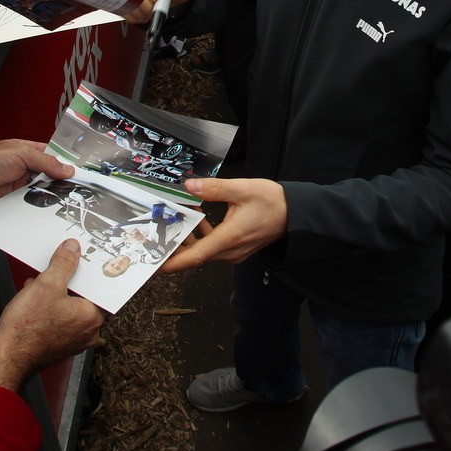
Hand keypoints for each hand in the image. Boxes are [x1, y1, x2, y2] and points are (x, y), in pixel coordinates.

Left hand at [0, 140, 74, 217]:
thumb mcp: (20, 154)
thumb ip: (45, 160)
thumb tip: (66, 168)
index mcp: (26, 150)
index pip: (51, 153)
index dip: (64, 160)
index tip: (79, 167)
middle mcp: (25, 167)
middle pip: (50, 172)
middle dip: (62, 177)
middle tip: (77, 183)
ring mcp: (21, 184)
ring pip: (44, 188)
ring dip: (52, 191)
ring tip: (68, 193)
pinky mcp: (17, 200)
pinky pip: (35, 202)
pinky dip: (42, 203)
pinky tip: (51, 204)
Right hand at [0, 239, 103, 390]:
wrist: (7, 357)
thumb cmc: (26, 330)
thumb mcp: (46, 284)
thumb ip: (63, 263)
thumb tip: (72, 249)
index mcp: (92, 317)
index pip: (97, 287)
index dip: (85, 271)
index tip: (77, 261)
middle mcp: (88, 332)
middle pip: (82, 297)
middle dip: (65, 282)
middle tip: (53, 272)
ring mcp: (73, 341)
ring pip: (68, 308)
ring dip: (54, 295)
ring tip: (37, 286)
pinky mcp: (59, 345)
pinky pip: (59, 320)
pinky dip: (48, 309)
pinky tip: (32, 300)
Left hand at [159, 177, 288, 270]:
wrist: (296, 214)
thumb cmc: (273, 202)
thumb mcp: (243, 189)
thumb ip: (214, 188)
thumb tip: (190, 187)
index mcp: (230, 238)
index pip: (195, 256)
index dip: (173, 262)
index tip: (154, 264)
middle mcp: (230, 251)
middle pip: (195, 255)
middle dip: (175, 245)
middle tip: (158, 232)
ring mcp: (234, 252)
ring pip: (204, 250)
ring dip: (189, 238)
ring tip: (179, 217)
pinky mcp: (237, 248)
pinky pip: (214, 247)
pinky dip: (202, 236)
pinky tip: (200, 218)